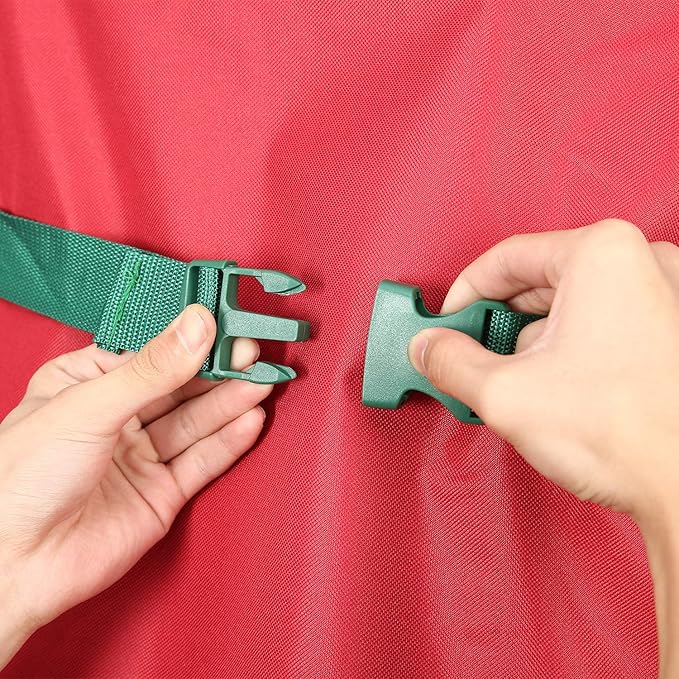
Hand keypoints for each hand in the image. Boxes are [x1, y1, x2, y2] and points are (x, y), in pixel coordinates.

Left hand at [0, 305, 271, 667]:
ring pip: (195, 422)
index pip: (150, 350)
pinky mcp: (161, 492)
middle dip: (217, 370)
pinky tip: (249, 421)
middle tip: (251, 355)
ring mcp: (141, 455)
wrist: (14, 567)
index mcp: (86, 382)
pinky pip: (201, 461)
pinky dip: (228, 442)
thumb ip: (151, 368)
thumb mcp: (88, 406)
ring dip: (229, 402)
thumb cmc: (19, 481)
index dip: (189, 336)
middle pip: (179, 386)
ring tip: (260, 383)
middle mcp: (117, 416)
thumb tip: (196, 326)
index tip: (225, 322)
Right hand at [408, 219, 678, 675]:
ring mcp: (663, 295)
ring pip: (569, 305)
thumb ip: (449, 362)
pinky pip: (599, 323)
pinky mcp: (670, 329)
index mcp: (602, 254)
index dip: (464, 295)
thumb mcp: (504, 393)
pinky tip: (553, 387)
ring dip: (532, 341)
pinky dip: (566, 349)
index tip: (447, 323)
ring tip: (515, 382)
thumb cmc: (627, 433)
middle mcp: (640, 262)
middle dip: (498, 322)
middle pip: (538, 281)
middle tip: (470, 355)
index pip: (506, 258)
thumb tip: (429, 348)